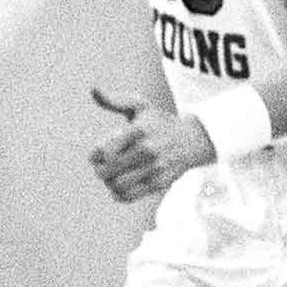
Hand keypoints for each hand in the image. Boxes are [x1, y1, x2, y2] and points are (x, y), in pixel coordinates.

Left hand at [88, 87, 214, 201]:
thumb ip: (115, 101)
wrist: (194, 139)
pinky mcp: (159, 182)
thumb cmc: (160, 123)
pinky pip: (128, 196)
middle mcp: (147, 149)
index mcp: (138, 130)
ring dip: (110, 183)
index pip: (102, 151)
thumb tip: (93, 90)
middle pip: (106, 171)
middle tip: (106, 167)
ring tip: (114, 176)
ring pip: (116, 186)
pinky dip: (119, 194)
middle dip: (101, 170)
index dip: (95, 156)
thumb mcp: (140, 107)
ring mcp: (154, 167)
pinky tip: (123, 185)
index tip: (99, 154)